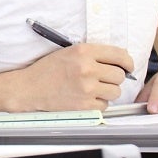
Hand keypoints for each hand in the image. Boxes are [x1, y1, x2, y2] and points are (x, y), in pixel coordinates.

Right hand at [17, 43, 133, 110]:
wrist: (30, 88)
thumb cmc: (48, 69)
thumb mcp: (69, 52)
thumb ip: (93, 54)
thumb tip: (119, 61)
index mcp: (84, 52)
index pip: (119, 54)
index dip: (127, 62)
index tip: (128, 66)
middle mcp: (87, 69)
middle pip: (120, 75)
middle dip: (114, 77)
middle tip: (104, 78)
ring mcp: (87, 88)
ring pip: (116, 91)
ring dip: (108, 91)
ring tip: (94, 88)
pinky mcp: (85, 105)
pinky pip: (105, 105)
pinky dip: (99, 103)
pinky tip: (86, 97)